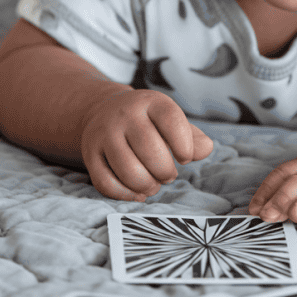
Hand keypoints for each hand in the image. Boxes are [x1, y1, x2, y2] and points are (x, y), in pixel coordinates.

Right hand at [80, 89, 213, 200]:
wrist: (104, 111)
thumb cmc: (147, 121)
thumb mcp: (170, 120)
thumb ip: (192, 136)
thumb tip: (206, 149)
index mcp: (150, 102)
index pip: (171, 120)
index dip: (184, 144)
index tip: (185, 157)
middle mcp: (125, 114)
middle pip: (150, 150)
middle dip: (165, 171)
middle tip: (168, 175)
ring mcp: (105, 134)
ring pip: (127, 170)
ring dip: (146, 185)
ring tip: (154, 184)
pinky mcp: (90, 153)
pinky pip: (105, 182)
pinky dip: (125, 194)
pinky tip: (137, 192)